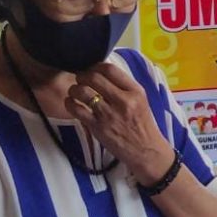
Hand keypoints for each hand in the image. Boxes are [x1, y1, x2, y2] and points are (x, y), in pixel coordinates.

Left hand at [67, 63, 172, 183]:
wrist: (146, 151)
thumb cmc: (143, 125)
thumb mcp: (141, 101)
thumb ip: (124, 87)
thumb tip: (102, 73)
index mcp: (135, 92)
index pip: (111, 70)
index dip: (96, 66)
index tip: (91, 69)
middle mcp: (123, 101)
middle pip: (94, 78)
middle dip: (82, 76)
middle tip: (80, 79)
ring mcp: (109, 115)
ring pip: (82, 92)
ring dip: (74, 89)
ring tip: (75, 91)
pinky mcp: (98, 128)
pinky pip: (77, 110)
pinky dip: (70, 103)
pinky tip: (72, 103)